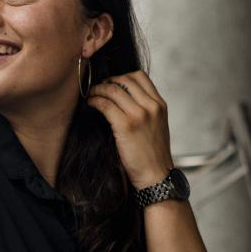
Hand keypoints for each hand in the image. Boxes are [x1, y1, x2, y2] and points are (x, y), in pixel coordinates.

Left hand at [86, 70, 174, 189]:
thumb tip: (124, 97)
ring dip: (98, 90)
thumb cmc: (152, 154)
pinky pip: (105, 104)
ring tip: (91, 95)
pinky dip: (95, 101)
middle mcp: (152, 106)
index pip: (140, 76)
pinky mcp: (126, 125)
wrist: (156, 175)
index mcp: (160, 104)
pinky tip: (91, 104)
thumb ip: (146, 109)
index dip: (121, 76)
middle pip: (125, 79)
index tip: (111, 83)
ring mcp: (140, 115)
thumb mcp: (156, 125)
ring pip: (113, 90)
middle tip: (98, 88)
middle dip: (108, 81)